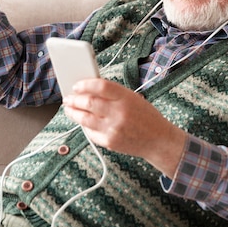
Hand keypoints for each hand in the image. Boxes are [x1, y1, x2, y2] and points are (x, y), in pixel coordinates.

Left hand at [63, 78, 186, 177]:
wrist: (158, 140)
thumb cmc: (145, 116)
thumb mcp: (133, 98)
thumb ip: (113, 93)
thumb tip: (88, 88)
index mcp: (126, 98)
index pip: (100, 86)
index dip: (85, 84)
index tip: (76, 85)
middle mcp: (119, 113)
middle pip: (88, 102)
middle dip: (74, 99)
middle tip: (68, 97)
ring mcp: (113, 129)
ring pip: (84, 118)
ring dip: (73, 112)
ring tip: (69, 108)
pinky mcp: (109, 142)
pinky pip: (90, 132)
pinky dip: (84, 125)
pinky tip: (83, 121)